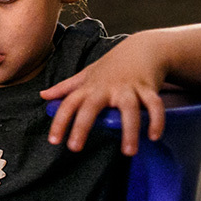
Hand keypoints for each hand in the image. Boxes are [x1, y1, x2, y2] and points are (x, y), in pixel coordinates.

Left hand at [40, 34, 166, 156]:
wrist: (142, 48)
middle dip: (81, 127)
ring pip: (128, 109)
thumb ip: (66, 87)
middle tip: (74, 148)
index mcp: (88, 87)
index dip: (59, 122)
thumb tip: (43, 95)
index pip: (68, 105)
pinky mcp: (148, 88)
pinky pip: (154, 105)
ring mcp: (128, 88)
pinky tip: (154, 137)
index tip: (54, 141)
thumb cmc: (110, 66)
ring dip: (129, 130)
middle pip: (90, 108)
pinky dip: (156, 120)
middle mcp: (106, 88)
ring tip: (129, 152)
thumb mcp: (86, 75)